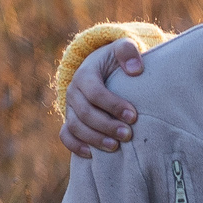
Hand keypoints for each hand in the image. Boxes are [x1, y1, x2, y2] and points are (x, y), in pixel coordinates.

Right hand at [61, 39, 145, 158]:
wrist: (103, 68)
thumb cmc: (116, 59)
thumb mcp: (122, 47)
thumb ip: (128, 51)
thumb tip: (135, 70)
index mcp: (85, 74)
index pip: (95, 92)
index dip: (113, 105)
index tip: (133, 116)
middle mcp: (74, 92)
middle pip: (85, 113)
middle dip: (106, 125)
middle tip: (128, 135)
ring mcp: (70, 108)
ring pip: (75, 127)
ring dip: (94, 139)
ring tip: (115, 147)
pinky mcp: (71, 120)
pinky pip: (66, 136)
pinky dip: (76, 146)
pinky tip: (92, 155)